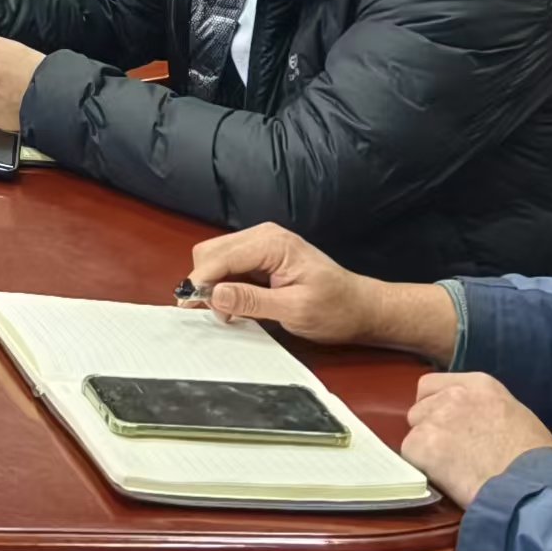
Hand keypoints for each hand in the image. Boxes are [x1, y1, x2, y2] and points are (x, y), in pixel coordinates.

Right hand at [187, 226, 459, 361]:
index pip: (220, 257)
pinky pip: (229, 264)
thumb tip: (213, 294)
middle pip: (211, 252)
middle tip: (211, 314)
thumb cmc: (336, 309)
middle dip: (204, 281)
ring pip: (215, 258)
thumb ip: (251, 300)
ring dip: (212, 284)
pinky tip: (233, 303)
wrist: (362, 308)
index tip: (189, 308)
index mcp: (272, 244)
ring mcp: (261, 244)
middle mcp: (263, 236)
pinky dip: (223, 283)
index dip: (200, 282)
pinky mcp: (261, 255)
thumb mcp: (294, 310)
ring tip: (225, 311)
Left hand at [403, 372, 551, 507]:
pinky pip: (410, 456)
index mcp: (479, 384)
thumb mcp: (516, 417)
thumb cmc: (535, 459)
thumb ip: (486, 410)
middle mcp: (453, 396)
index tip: (443, 424)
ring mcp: (435, 419)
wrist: (531, 485)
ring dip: (426, 449)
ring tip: (452, 469)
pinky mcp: (422, 445)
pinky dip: (423, 468)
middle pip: (420, 410)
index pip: (432, 384)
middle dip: (430, 429)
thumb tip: (474, 422)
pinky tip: (446, 479)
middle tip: (449, 452)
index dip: (433, 405)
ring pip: (414, 433)